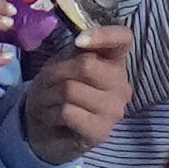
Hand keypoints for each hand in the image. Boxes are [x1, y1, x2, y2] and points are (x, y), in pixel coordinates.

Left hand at [13, 25, 134, 163]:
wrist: (45, 129)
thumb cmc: (57, 90)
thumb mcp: (64, 62)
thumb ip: (78, 50)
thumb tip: (82, 40)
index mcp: (115, 63)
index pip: (123, 38)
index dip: (103, 35)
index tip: (78, 42)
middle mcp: (121, 86)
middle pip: (86, 65)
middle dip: (56, 73)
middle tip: (47, 85)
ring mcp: (114, 110)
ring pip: (71, 90)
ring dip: (49, 95)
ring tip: (49, 103)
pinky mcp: (101, 132)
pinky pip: (68, 112)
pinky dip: (51, 113)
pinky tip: (54, 119)